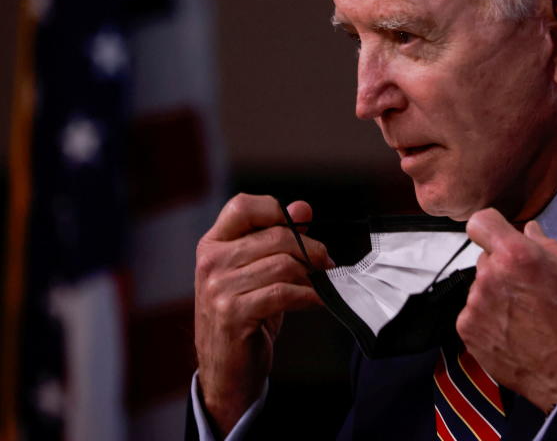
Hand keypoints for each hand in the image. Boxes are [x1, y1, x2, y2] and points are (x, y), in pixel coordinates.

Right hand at [194, 194, 333, 435]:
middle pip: (275, 235)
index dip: (275, 210)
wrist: (226, 371)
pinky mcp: (233, 314)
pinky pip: (283, 293)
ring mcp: (218, 288)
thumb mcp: (259, 272)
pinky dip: (308, 295)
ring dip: (311, 274)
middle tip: (326, 263)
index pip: (243, 205)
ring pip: (283, 264)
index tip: (299, 227)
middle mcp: (211, 262)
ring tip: (321, 283)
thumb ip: (277, 238)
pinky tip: (316, 300)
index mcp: (213, 245)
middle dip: (310, 249)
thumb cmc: (246, 317)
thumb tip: (302, 208)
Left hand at [457, 208, 556, 412]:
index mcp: (517, 255)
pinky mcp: (467, 330)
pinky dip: (488, 316)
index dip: (492, 227)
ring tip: (523, 312)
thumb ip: (552, 244)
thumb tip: (530, 231)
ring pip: (480, 285)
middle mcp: (489, 276)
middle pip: (485, 256)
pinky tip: (512, 328)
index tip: (503, 238)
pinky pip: (474, 310)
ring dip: (496, 292)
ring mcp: (475, 305)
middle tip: (528, 285)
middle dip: (503, 264)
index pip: (481, 221)